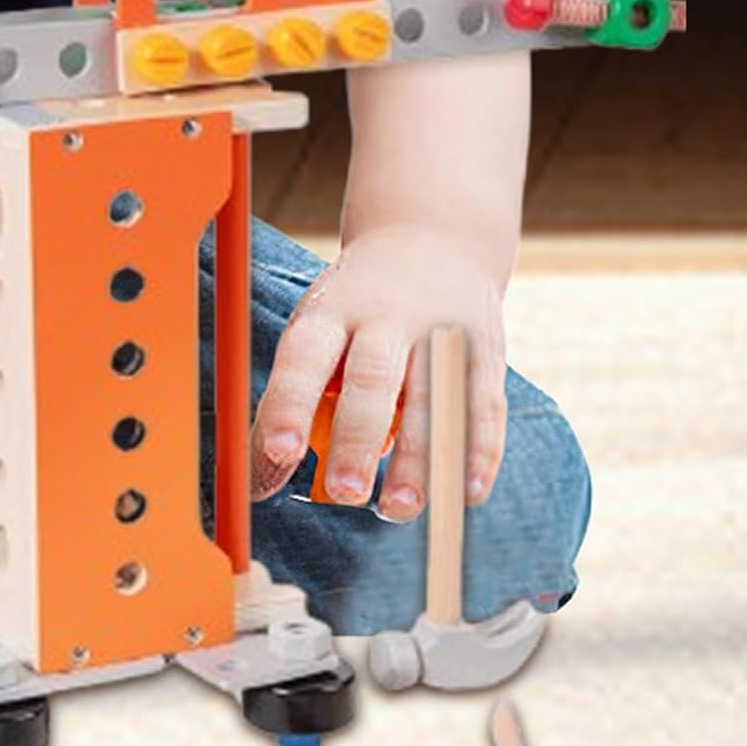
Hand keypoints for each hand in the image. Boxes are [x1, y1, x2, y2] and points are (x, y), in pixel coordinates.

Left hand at [250, 224, 506, 519]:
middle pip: (373, 379)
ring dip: (419, 458)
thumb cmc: (355, 308)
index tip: (279, 455)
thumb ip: (298, 397)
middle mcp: (387, 316)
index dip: (289, 406)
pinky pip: (485, 406)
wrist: (435, 237)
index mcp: (332, 311)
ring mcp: (442, 331)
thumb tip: (261, 479)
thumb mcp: (319, 329)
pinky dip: (478, 452)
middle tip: (345, 494)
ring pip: (433, 399)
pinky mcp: (486, 350)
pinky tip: (466, 493)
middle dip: (358, 439)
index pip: (305, 358)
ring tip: (398, 508)